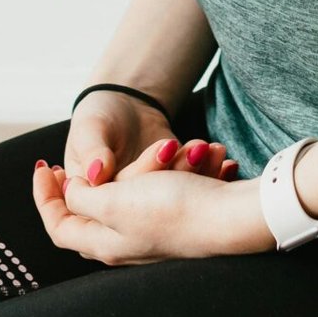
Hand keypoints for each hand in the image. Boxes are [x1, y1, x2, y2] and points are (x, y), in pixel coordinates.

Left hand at [32, 158, 271, 265]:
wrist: (234, 218)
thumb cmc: (173, 209)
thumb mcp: (115, 202)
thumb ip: (84, 199)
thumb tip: (71, 194)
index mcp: (104, 243)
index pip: (58, 226)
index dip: (45, 198)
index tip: (42, 167)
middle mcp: (127, 243)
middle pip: (98, 207)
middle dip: (113, 172)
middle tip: (117, 152)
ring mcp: (156, 233)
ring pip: (142, 189)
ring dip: (160, 163)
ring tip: (186, 148)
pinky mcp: (182, 219)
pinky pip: (174, 186)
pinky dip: (184, 168)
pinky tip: (204, 156)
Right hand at [63, 88, 238, 189]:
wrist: (128, 106)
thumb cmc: (102, 116)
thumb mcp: (91, 129)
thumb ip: (92, 151)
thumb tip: (96, 173)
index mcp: (93, 201)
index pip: (116, 203)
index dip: (143, 180)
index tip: (166, 151)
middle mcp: (121, 210)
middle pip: (149, 203)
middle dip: (175, 172)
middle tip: (194, 148)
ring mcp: (149, 204)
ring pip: (175, 199)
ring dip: (198, 173)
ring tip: (211, 148)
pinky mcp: (172, 194)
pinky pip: (192, 192)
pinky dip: (210, 176)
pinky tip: (226, 162)